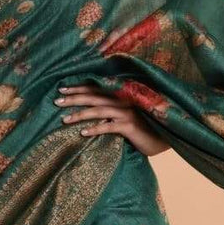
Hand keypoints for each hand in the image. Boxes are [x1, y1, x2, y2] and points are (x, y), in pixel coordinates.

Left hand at [54, 82, 169, 156]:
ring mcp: (127, 112)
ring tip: (64, 119)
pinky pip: (109, 126)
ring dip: (80, 114)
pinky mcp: (130, 126)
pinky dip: (95, 128)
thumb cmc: (146, 126)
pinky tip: (83, 132)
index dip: (78, 88)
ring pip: (98, 110)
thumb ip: (114, 109)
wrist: (167, 136)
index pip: (96, 88)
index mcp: (121, 94)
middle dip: (74, 98)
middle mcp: (123, 99)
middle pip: (94, 96)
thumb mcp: (130, 114)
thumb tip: (92, 110)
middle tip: (56, 101)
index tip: (61, 89)